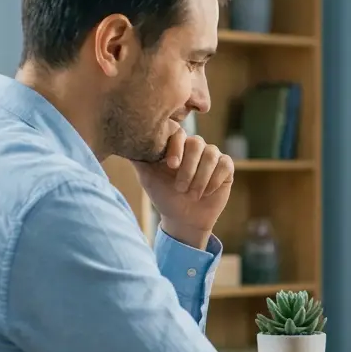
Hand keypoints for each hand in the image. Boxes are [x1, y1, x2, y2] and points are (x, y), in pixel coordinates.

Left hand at [132, 129, 233, 248]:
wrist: (183, 218)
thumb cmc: (164, 196)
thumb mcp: (147, 177)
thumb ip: (139, 158)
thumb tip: (124, 142)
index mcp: (176, 145)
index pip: (179, 133)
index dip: (176, 148)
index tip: (171, 166)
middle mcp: (195, 146)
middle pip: (197, 143)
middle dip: (189, 168)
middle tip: (180, 188)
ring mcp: (211, 155)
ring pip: (211, 155)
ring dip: (201, 178)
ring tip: (192, 194)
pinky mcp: (226, 167)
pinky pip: (225, 165)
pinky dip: (214, 181)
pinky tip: (206, 193)